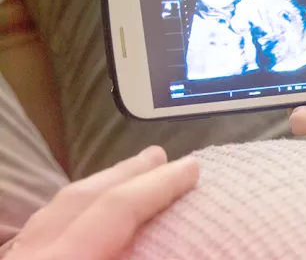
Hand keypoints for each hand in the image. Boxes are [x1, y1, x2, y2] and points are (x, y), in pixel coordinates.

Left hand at [5, 146, 199, 259]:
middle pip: (82, 197)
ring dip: (100, 186)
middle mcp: (32, 254)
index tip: (191, 167)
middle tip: (159, 155)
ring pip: (58, 208)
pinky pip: (44, 227)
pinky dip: (75, 211)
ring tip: (129, 174)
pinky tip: (87, 213)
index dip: (158, 185)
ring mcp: (17, 259)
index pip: (116, 209)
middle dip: (126, 172)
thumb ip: (138, 258)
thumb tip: (176, 244)